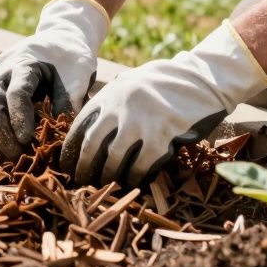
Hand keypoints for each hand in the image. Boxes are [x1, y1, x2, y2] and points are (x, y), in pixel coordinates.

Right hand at [0, 0, 108, 160]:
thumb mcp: (77, 75)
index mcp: (25, 61)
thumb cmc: (71, 57)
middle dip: (1, 132)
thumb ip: (68, 102)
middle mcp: (3, 69)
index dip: (19, 117)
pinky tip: (4, 149)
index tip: (27, 140)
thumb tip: (62, 136)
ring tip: (8, 158)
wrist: (60, 37)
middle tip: (15, 156)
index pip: (17, 92)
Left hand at [60, 21, 266, 186]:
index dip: (71, 149)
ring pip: (114, 159)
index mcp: (110, 94)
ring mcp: (141, 121)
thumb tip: (89, 129)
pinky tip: (132, 183)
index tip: (66, 165)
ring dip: (108, 176)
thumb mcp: (130, 85)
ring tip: (105, 186)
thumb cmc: (163, 85)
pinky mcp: (162, 136)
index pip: (80, 125)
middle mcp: (120, 107)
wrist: (200, 80)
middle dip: (84, 167)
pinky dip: (134, 177)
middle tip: (81, 182)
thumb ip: (110, 103)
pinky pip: (141, 164)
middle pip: (93, 145)